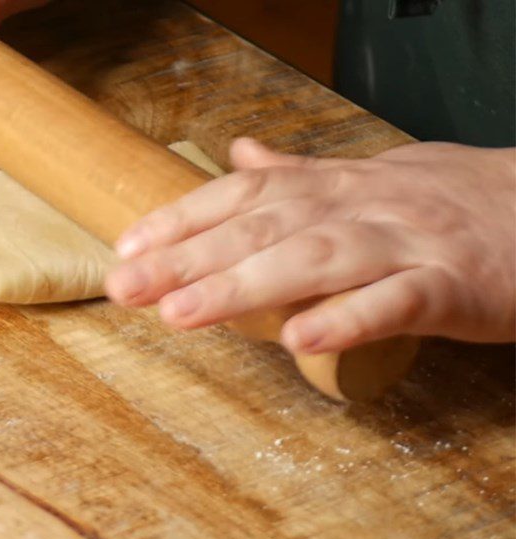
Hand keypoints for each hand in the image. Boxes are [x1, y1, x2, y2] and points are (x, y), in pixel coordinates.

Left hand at [107, 139, 515, 353]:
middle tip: (126, 287)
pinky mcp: (452, 287)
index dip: (182, 219)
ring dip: (244, 287)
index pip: (243, 195)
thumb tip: (240, 160)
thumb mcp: (366, 180)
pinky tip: (299, 339)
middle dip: (188, 258)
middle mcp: (360, 207)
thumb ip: (298, 176)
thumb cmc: (445, 203)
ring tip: (182, 315)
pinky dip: (348, 319)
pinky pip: (396, 302)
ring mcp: (407, 244)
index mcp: (335, 186)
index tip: (126, 247)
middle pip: (263, 229)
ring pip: (316, 260)